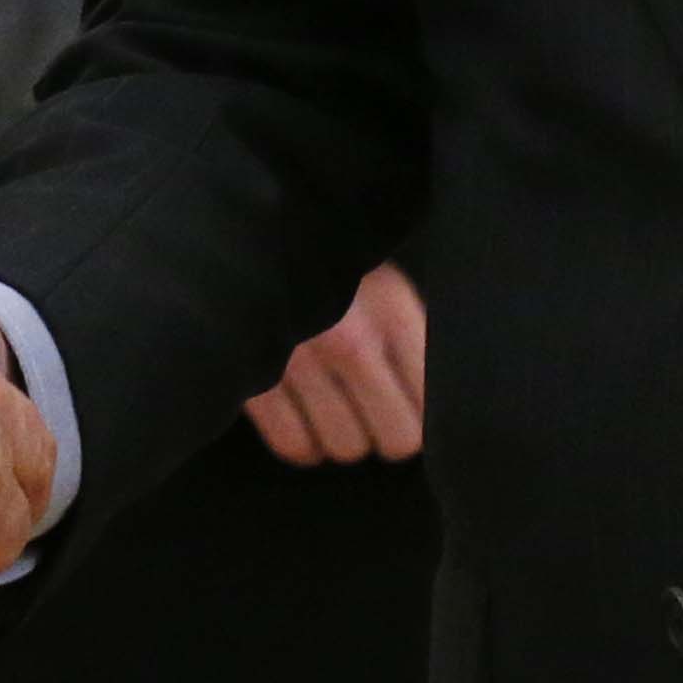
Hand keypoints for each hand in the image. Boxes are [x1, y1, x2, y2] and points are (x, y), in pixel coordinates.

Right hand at [244, 263, 423, 465]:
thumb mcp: (383, 282)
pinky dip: (301, 440)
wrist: (252, 235)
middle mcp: (351, 342)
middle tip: (378, 414)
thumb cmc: (329, 265)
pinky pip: (294, 444)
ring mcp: (300, 364)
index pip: (430, 402)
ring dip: (343, 435)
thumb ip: (412, 336)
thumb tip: (430, 400)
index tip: (411, 402)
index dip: (423, 409)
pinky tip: (303, 416)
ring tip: (336, 407)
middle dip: (390, 431)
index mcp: (391, 311)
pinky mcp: (257, 379)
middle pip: (396, 438)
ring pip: (346, 447)